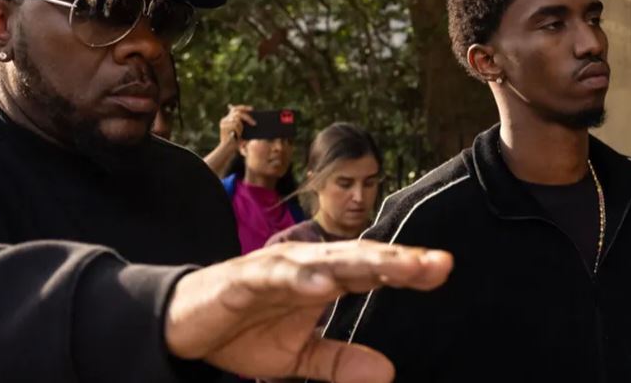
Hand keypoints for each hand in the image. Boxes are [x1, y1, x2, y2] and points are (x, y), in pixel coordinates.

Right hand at [165, 240, 452, 382]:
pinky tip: (324, 283)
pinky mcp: (246, 278)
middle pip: (360, 259)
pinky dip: (300, 276)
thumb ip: (340, 361)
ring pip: (327, 260)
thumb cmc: (245, 332)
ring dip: (363, 261)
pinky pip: (276, 274)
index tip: (443, 269)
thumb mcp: (299, 357)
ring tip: (399, 267)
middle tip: (437, 263)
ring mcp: (278, 268)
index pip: (372, 272)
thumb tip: (387, 373)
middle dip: (399, 260)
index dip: (406, 270)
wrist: (187, 326)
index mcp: (323, 281)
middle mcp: (308, 267)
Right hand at [219, 104, 254, 144]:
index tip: (252, 109)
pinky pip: (235, 125)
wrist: (228, 149)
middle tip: (255, 123)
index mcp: (228, 119)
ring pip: (237, 119)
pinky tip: (237, 135)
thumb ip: (244, 123)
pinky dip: (238, 130)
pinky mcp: (224, 127)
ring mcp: (224, 123)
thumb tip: (254, 119)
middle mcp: (224, 120)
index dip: (243, 108)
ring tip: (241, 133)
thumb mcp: (241, 130)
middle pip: (237, 113)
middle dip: (247, 117)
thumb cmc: (236, 140)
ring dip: (241, 126)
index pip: (235, 109)